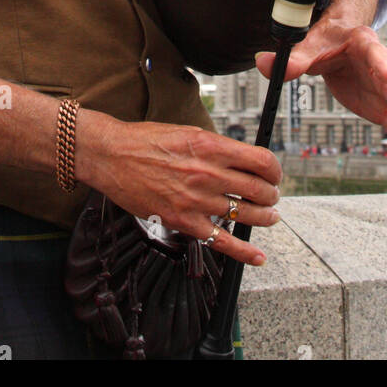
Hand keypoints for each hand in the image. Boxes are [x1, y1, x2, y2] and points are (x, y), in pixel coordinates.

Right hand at [75, 110, 280, 264]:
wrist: (112, 155)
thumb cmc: (145, 140)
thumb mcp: (188, 131)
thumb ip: (215, 147)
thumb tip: (240, 158)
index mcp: (210, 146)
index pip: (260, 161)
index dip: (274, 170)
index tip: (274, 174)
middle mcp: (207, 173)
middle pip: (258, 189)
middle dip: (271, 195)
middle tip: (272, 196)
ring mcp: (195, 200)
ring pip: (245, 214)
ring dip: (263, 217)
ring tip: (268, 216)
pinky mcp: (182, 221)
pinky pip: (221, 241)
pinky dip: (243, 252)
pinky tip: (257, 255)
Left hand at [256, 18, 386, 167]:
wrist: (338, 41)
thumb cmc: (325, 38)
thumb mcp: (310, 44)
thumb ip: (292, 57)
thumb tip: (262, 63)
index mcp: (363, 43)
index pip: (374, 53)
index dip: (381, 64)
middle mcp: (380, 65)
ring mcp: (383, 88)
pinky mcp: (380, 106)